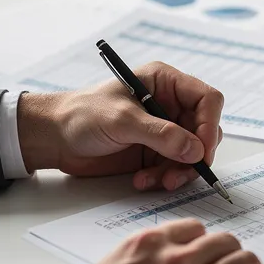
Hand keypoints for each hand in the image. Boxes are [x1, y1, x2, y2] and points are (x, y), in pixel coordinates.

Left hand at [16, 61, 225, 190]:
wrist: (53, 138)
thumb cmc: (81, 114)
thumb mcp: (121, 120)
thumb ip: (160, 134)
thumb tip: (196, 149)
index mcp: (165, 83)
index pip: (207, 99)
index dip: (210, 124)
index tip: (203, 151)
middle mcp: (170, 105)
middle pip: (204, 130)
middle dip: (195, 155)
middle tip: (179, 173)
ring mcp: (164, 130)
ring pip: (193, 153)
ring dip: (179, 171)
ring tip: (158, 181)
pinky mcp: (155, 152)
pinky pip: (175, 168)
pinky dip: (164, 178)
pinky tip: (143, 181)